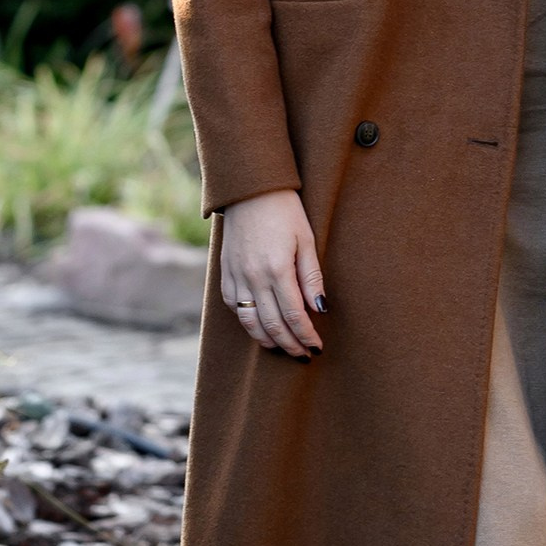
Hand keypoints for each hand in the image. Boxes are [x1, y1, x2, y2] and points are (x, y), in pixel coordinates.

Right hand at [218, 189, 324, 356]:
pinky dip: (248, 323)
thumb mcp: (306, 239)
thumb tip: (320, 309)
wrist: (250, 190)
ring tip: (283, 347)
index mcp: (277, 269)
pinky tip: (260, 327)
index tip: (316, 347)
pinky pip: (234, 308)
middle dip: (290, 344)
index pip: (294, 315)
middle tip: (303, 355)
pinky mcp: (225, 274)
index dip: (306, 335)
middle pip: (272, 325)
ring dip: (268, 340)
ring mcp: (236, 276)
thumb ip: (311, 277)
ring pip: (250, 322)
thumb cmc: (285, 211)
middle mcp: (253, 277)